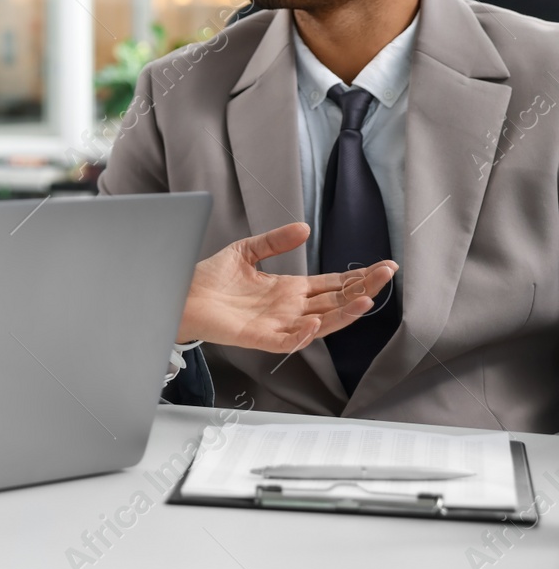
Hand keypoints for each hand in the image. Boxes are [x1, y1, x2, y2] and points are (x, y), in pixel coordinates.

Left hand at [178, 222, 397, 353]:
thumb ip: (276, 241)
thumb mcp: (246, 251)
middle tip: (386, 275)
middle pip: (335, 301)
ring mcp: (277, 324)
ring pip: (321, 323)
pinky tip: (316, 321)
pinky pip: (288, 340)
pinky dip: (303, 333)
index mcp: (289, 290)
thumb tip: (305, 228)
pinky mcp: (260, 337)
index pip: (332, 284)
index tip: (383, 266)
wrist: (181, 295)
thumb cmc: (210, 278)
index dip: (357, 277)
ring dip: (344, 314)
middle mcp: (289, 308)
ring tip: (366, 300)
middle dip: (363, 289)